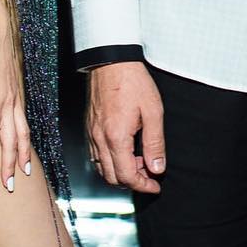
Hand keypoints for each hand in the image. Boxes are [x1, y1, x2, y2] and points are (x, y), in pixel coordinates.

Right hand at [0, 29, 31, 191]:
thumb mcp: (7, 72)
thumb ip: (5, 86)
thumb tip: (1, 91)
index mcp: (16, 100)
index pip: (23, 132)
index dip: (23, 151)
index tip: (25, 169)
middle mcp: (9, 105)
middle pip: (12, 142)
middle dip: (11, 165)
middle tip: (10, 186)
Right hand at [86, 62, 165, 193]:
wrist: (111, 61)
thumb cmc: (133, 82)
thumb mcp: (153, 112)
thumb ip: (155, 144)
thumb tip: (157, 168)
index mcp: (116, 137)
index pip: (126, 176)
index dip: (143, 185)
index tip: (155, 185)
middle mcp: (99, 139)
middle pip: (111, 177)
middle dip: (132, 182)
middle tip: (149, 175)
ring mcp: (92, 134)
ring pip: (102, 169)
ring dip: (120, 173)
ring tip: (139, 163)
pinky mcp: (89, 127)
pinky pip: (96, 155)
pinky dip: (110, 162)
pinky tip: (124, 153)